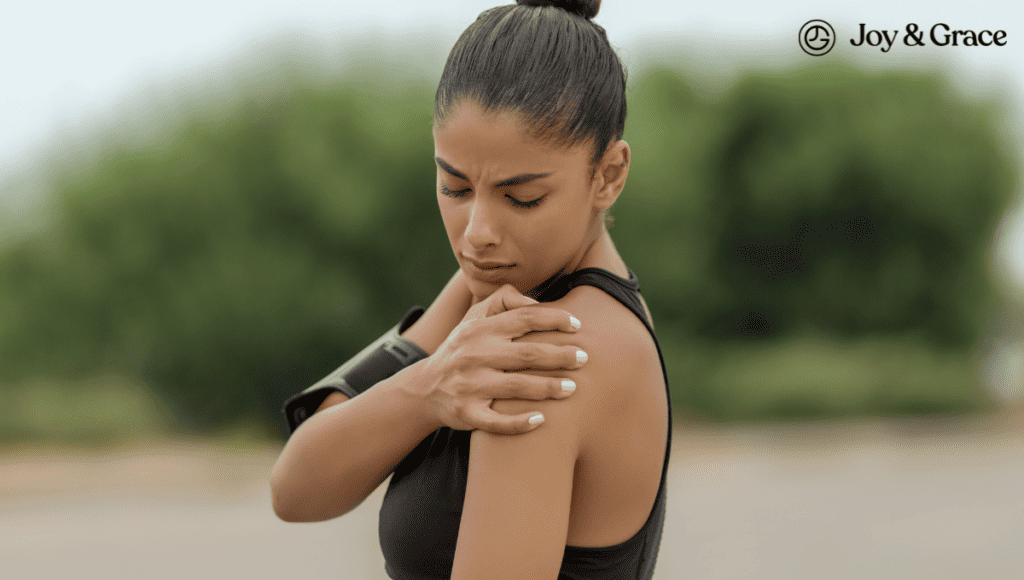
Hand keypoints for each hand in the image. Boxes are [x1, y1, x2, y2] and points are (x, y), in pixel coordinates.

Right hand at [417, 283, 585, 433]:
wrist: (425, 388)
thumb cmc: (462, 349)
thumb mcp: (473, 318)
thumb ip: (502, 301)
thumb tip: (535, 301)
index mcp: (481, 329)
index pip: (524, 318)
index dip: (554, 319)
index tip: (578, 325)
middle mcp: (476, 355)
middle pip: (527, 354)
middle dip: (559, 356)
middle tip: (585, 358)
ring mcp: (471, 385)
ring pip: (517, 387)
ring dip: (548, 388)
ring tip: (573, 388)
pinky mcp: (467, 412)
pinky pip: (496, 421)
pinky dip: (519, 422)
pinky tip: (541, 421)